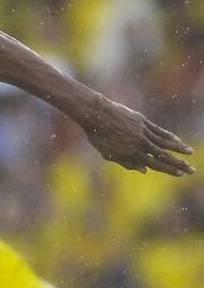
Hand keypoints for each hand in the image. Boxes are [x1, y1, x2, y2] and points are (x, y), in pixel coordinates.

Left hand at [80, 97, 194, 175]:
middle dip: (178, 163)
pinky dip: (168, 136)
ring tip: (190, 153)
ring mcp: (142, 132)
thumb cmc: (98, 136)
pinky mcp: (142, 121)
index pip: (154, 164)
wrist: (96, 114)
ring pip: (164, 142)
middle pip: (163, 155)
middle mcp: (139, 143)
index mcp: (130, 153)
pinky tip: (177, 141)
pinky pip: (158, 130)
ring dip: (178, 148)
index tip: (180, 174)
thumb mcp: (108, 153)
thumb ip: (127, 162)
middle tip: (191, 170)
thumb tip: (145, 171)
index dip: (168, 170)